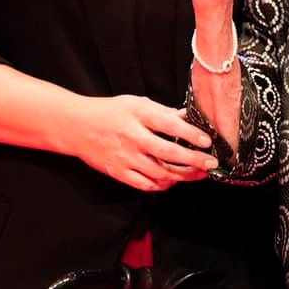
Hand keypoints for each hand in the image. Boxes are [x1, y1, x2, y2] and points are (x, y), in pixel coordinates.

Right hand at [71, 94, 215, 192]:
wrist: (77, 126)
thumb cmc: (109, 112)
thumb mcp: (136, 104)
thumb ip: (163, 112)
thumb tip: (188, 117)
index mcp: (138, 116)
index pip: (170, 126)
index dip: (191, 134)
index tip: (207, 142)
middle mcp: (132, 138)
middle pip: (168, 153)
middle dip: (193, 160)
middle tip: (210, 164)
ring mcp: (125, 158)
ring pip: (159, 173)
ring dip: (182, 176)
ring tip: (197, 174)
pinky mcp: (119, 172)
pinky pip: (145, 185)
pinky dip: (162, 185)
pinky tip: (172, 181)